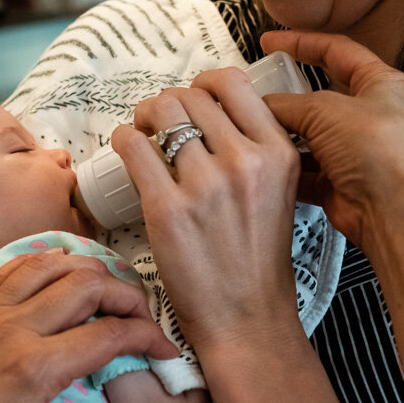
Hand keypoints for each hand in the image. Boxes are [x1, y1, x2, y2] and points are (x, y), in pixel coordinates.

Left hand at [0, 252, 177, 402]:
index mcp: (33, 371)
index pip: (110, 333)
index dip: (148, 338)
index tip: (161, 351)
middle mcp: (9, 331)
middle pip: (86, 284)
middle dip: (127, 294)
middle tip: (143, 317)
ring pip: (48, 265)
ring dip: (86, 271)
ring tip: (106, 292)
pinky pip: (8, 271)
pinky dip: (41, 267)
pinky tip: (54, 281)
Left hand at [111, 66, 303, 352]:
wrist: (248, 319)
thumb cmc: (258, 260)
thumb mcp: (280, 192)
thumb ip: (257, 150)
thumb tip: (215, 112)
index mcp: (278, 152)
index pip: (232, 83)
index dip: (204, 84)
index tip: (193, 99)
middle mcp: (245, 161)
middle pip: (189, 95)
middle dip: (168, 104)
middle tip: (159, 124)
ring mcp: (205, 184)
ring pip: (158, 112)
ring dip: (143, 117)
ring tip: (142, 136)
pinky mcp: (167, 208)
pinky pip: (131, 145)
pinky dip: (123, 140)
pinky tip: (127, 153)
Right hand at [258, 30, 403, 249]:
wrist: (394, 212)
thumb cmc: (381, 152)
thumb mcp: (326, 110)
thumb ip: (287, 103)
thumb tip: (260, 104)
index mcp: (379, 84)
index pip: (337, 51)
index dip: (302, 42)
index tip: (271, 40)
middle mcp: (369, 115)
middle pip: (317, 96)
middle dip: (285, 95)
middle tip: (254, 90)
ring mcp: (353, 151)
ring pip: (307, 135)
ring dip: (282, 135)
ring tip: (251, 128)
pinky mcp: (339, 182)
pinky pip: (304, 170)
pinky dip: (285, 167)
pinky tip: (266, 162)